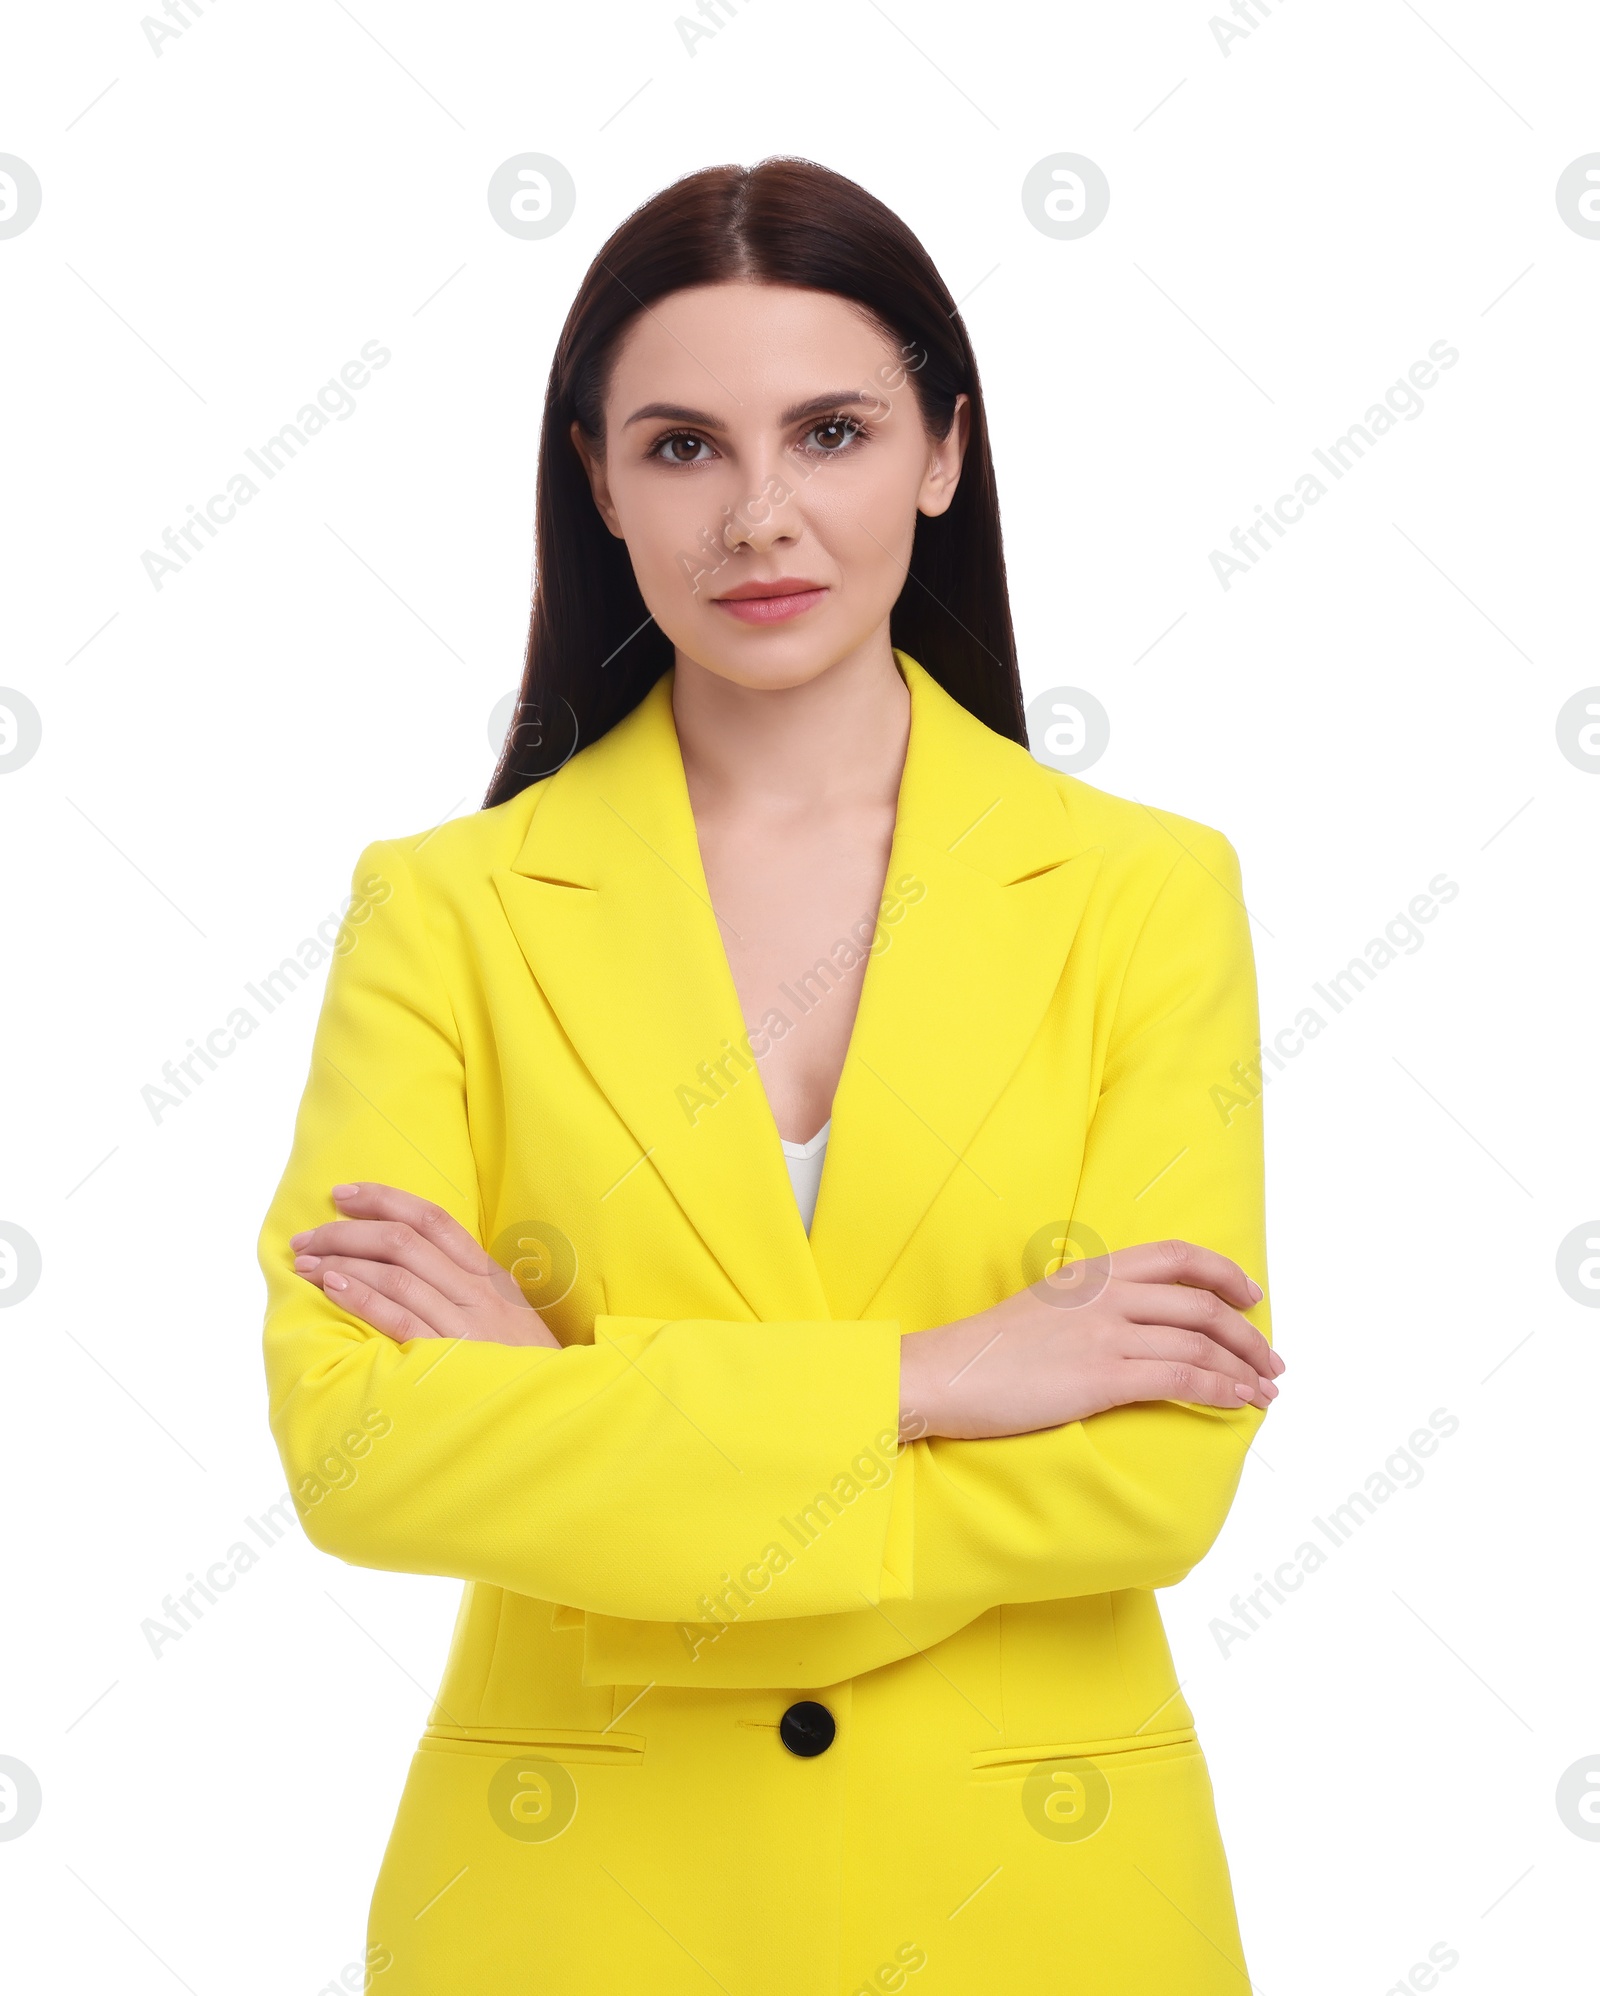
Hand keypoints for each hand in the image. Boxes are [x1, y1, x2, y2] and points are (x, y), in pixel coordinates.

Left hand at [289, 1182, 560, 1348]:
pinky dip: (362, 1297)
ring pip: (396, 1274)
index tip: (342, 1194)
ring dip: (341, 1263)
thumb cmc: (520, 1365)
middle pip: (404, 1241)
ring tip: (306, 1264)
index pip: (432, 1219)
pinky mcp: (451, 1357)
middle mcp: (477, 1291)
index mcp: (488, 1273)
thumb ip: (464, 1286)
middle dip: (346, 1232)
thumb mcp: (504, 1314)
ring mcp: (466, 1322)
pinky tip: (332, 1288)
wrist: (556, 1408)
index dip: (383, 1199)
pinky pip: (399, 1318)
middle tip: (307, 1238)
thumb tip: (408, 1263)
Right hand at [899, 1238, 1281, 1440]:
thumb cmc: (986, 1351)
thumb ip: (1088, 1304)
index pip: (1177, 1256)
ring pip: (1200, 1344)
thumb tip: (1129, 1324)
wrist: (943, 1373)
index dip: (1225, 1274)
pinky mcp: (1102, 1376)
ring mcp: (1106, 1333)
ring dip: (1243, 1369)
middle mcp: (1106, 1293)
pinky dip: (1220, 1390)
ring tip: (1266, 1391)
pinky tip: (1238, 1403)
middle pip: (1202, 1305)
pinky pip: (1181, 1379)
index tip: (1252, 1296)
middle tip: (1272, 1360)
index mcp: (1092, 1271)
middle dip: (1248, 1335)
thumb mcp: (1043, 1306)